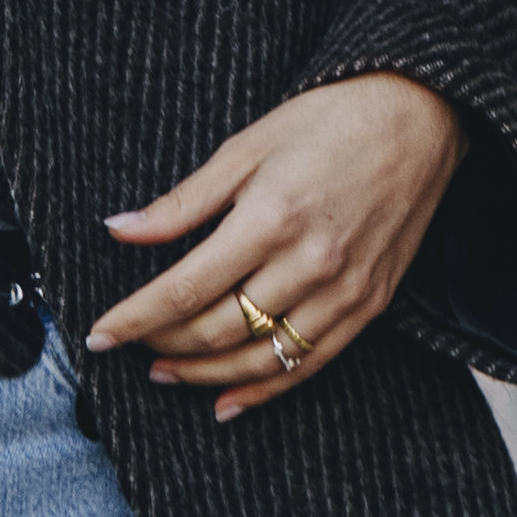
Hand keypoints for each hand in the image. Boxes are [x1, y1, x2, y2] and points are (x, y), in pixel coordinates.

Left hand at [89, 72, 462, 418]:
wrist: (419, 116)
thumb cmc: (329, 122)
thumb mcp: (246, 147)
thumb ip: (183, 202)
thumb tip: (119, 230)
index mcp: (271, 217)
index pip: (186, 288)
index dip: (135, 318)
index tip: (98, 335)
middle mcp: (309, 262)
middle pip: (218, 328)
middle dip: (163, 343)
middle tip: (130, 345)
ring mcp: (344, 289)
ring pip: (260, 357)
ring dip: (205, 374)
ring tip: (166, 373)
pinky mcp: (370, 304)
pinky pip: (309, 363)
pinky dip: (264, 389)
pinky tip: (228, 400)